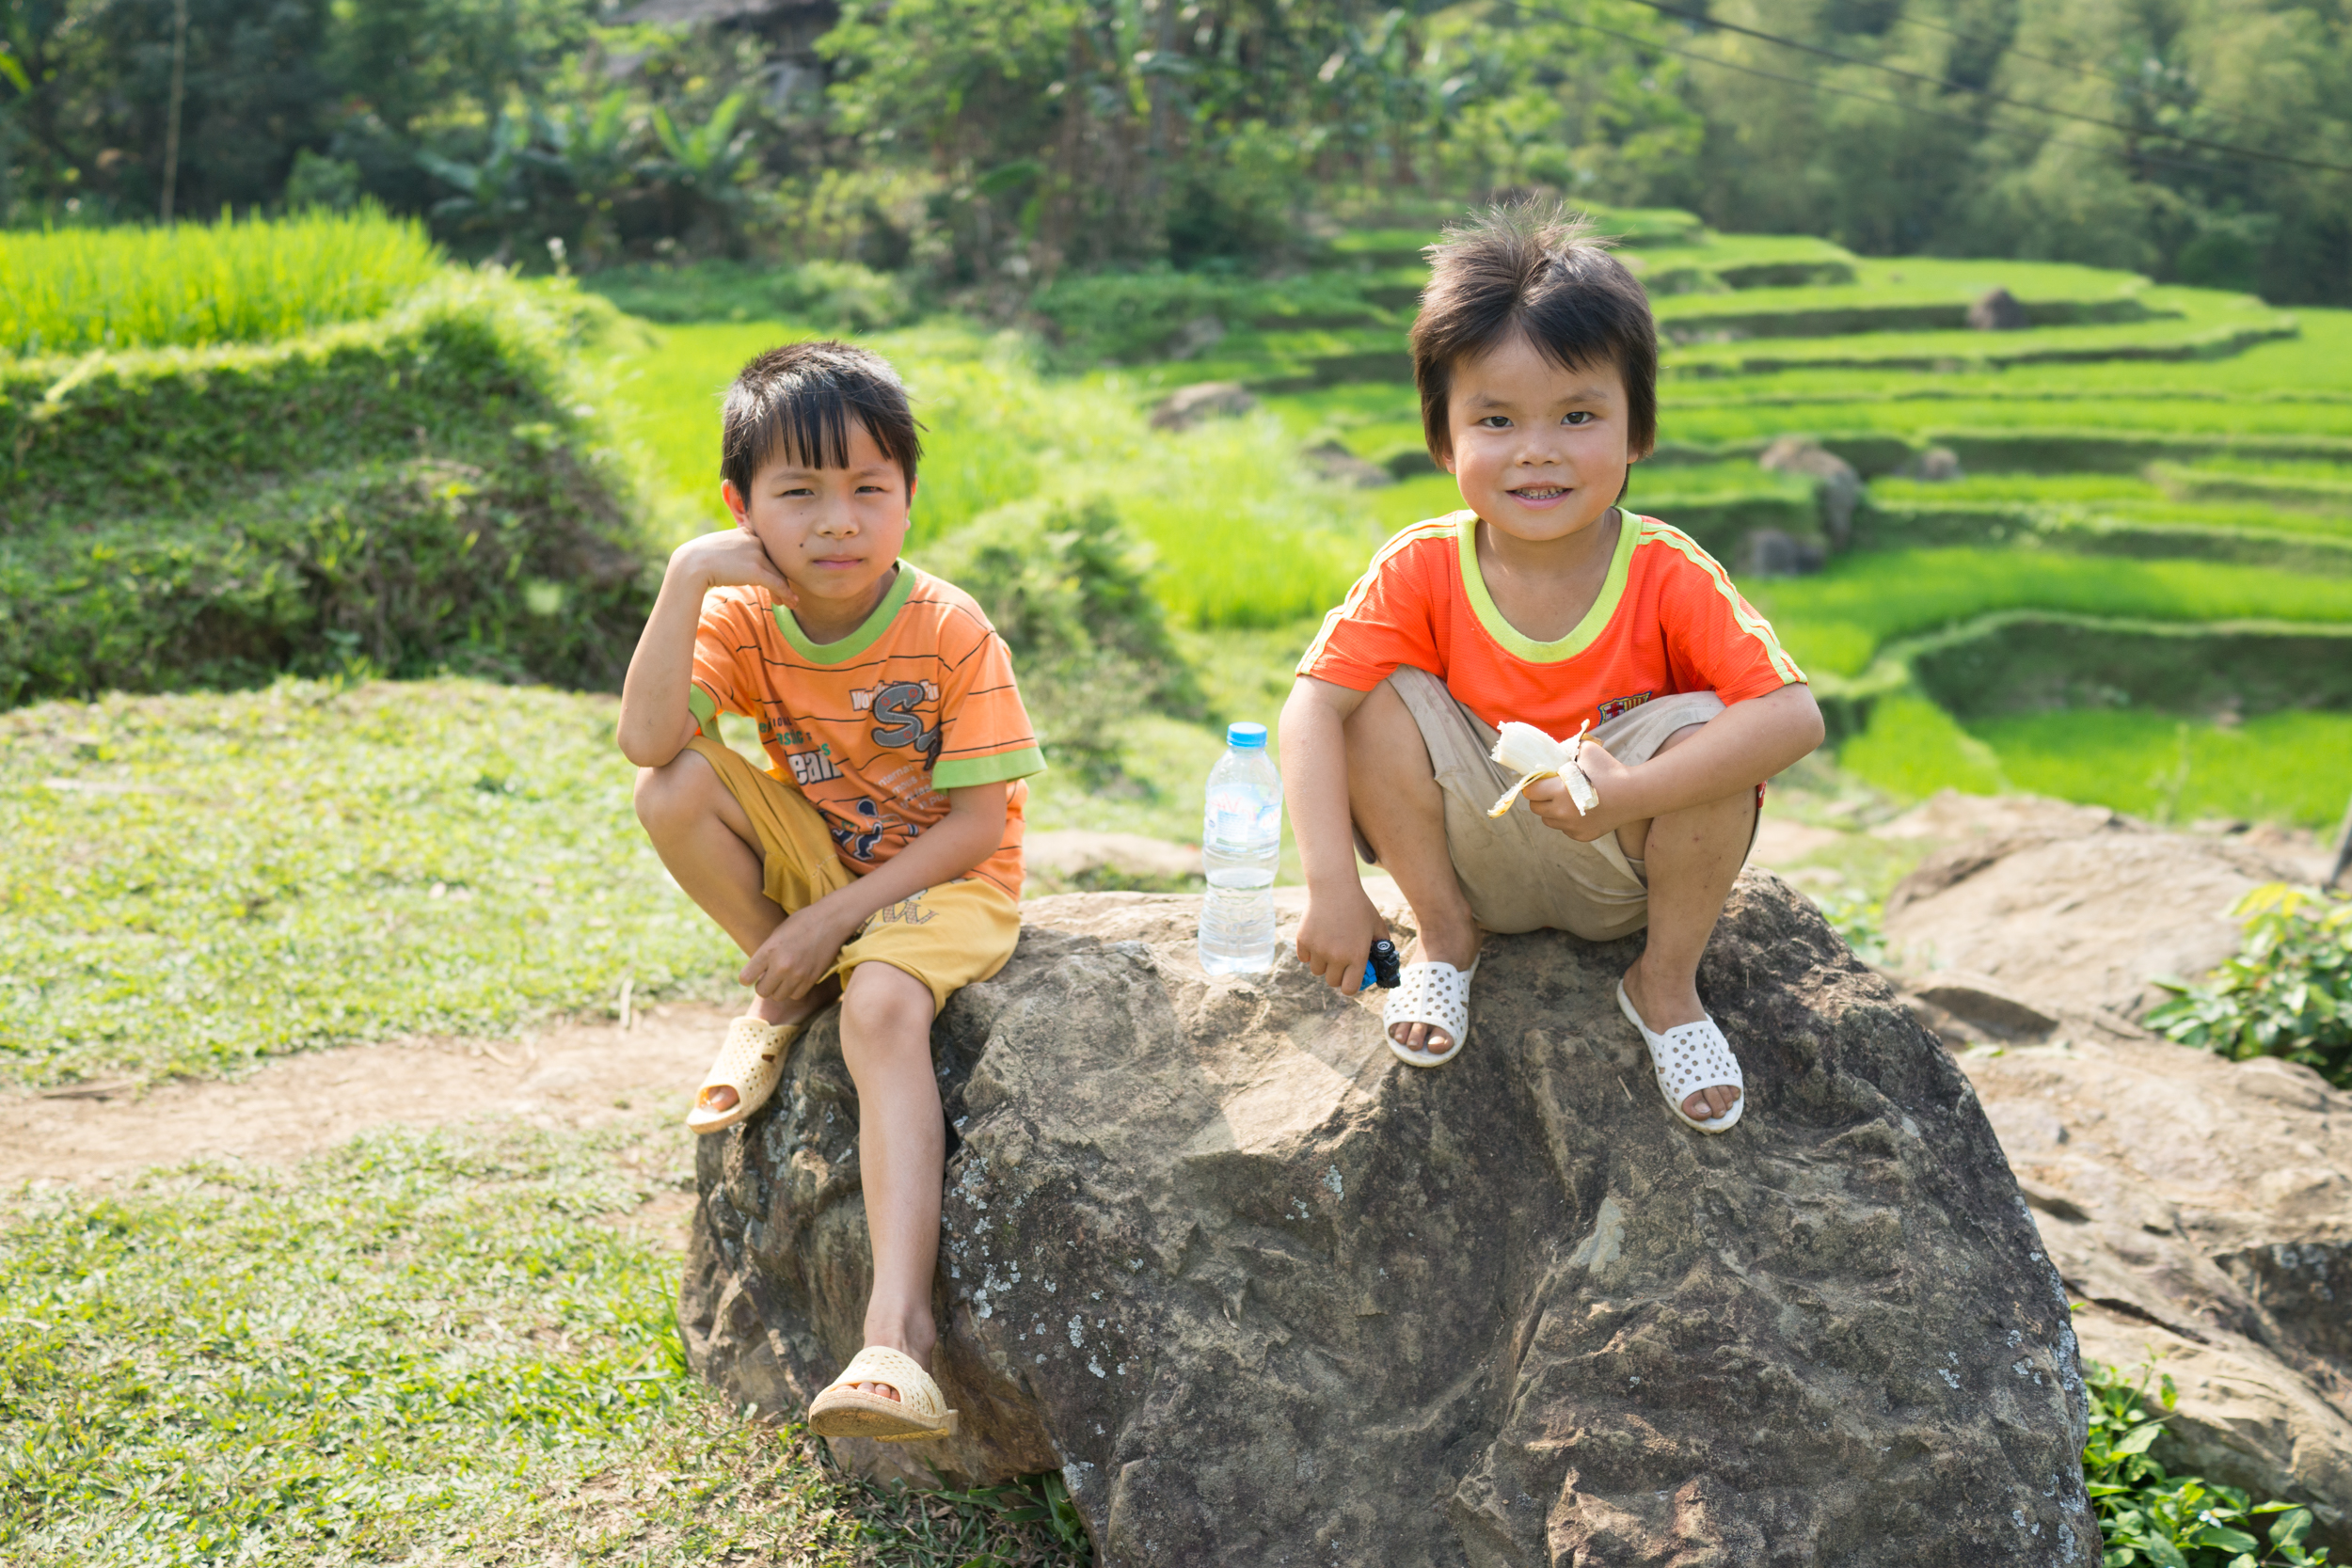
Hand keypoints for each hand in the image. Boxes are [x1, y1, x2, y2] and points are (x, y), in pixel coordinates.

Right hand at [671, 528, 797, 606]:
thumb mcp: (719, 547)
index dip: (772, 566)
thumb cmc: (699, 559)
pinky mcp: (756, 569)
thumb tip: (737, 562)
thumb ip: (734, 550)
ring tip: (790, 603)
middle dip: (780, 580)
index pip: (766, 550)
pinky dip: (786, 593)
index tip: (775, 579)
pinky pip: (777, 583)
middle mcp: (754, 540)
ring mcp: (756, 553)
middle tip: (786, 595)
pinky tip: (791, 602)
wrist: (691, 564)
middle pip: (774, 562)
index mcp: (746, 532)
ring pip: (777, 574)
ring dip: (785, 590)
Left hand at [739, 893, 861, 1000]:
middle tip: (769, 976)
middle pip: (762, 991)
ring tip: (784, 976)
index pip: (746, 978)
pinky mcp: (811, 979)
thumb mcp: (778, 933)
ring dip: (779, 989)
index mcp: (769, 950)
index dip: (747, 978)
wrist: (831, 920)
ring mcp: (797, 974)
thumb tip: (758, 973)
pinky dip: (793, 989)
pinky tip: (796, 977)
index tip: (750, 976)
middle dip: (763, 985)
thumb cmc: (802, 922)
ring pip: (779, 996)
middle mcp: (781, 965)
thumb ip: (766, 953)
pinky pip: (795, 995)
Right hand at [1294, 886, 1389, 995]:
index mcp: (1357, 956)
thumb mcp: (1377, 925)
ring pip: (1317, 971)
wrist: (1334, 888)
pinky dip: (1309, 953)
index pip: (1349, 988)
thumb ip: (1382, 944)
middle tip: (1340, 962)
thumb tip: (1381, 960)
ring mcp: (1318, 950)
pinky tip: (1317, 939)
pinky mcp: (1303, 941)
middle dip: (1337, 974)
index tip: (1350, 978)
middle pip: (1332, 982)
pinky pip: (1304, 958)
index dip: (1350, 985)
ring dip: (1323, 963)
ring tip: (1328, 947)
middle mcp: (1337, 956)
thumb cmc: (1358, 906)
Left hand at [1525, 737, 1642, 842]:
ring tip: (1566, 800)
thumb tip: (1554, 752)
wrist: (1634, 794)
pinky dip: (1568, 821)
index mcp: (1559, 791)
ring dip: (1552, 810)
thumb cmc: (1610, 770)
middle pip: (1535, 808)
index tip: (1540, 781)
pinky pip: (1565, 829)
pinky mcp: (1582, 836)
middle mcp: (1562, 812)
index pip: (1530, 792)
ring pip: (1548, 820)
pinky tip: (1581, 810)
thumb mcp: (1587, 750)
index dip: (1533, 785)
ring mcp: (1572, 827)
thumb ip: (1567, 750)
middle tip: (1551, 790)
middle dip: (1540, 798)